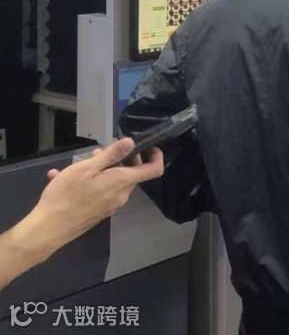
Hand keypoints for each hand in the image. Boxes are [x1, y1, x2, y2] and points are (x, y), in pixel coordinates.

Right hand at [34, 139, 163, 253]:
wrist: (48, 229)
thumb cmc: (67, 195)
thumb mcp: (87, 168)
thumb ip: (112, 155)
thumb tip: (132, 142)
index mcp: (122, 182)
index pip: (154, 170)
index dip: (156, 156)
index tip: (148, 146)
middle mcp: (121, 195)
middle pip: (130, 174)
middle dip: (118, 160)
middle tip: (98, 152)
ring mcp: (110, 206)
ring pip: (113, 182)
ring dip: (102, 170)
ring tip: (77, 165)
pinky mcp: (98, 212)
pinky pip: (100, 192)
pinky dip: (90, 183)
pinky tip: (64, 178)